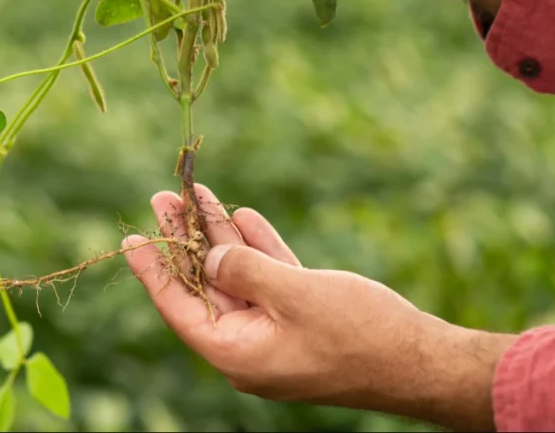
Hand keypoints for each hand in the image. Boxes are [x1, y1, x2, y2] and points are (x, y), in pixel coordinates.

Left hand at [122, 184, 517, 430]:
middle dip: (184, 239)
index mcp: (238, 353)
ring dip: (217, 234)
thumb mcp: (295, 295)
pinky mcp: (303, 317)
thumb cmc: (361, 334)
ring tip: (194, 193)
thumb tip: (209, 259)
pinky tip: (241, 215)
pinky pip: (268, 278)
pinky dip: (255, 248)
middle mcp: (250, 345)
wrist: (424, 361)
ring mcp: (276, 332)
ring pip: (235, 275)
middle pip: (204, 284)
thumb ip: (245, 271)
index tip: (129, 238)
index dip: (152, 270)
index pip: (179, 307)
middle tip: (163, 196)